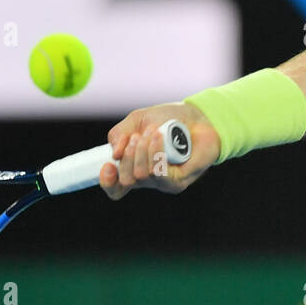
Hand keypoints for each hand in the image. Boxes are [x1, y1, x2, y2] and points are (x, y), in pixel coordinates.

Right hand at [100, 101, 220, 200]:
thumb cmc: (169, 119)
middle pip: (125, 181)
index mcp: (134, 168)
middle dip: (127, 156)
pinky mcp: (179, 181)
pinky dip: (155, 153)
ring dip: (142, 151)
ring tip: (152, 133)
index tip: (108, 163)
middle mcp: (147, 179)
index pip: (115, 188)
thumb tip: (113, 154)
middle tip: (137, 137)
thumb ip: (119, 134)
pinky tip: (159, 138)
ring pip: (141, 176)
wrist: (199, 116)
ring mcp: (163, 182)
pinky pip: (159, 173)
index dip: (107, 181)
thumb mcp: (137, 121)